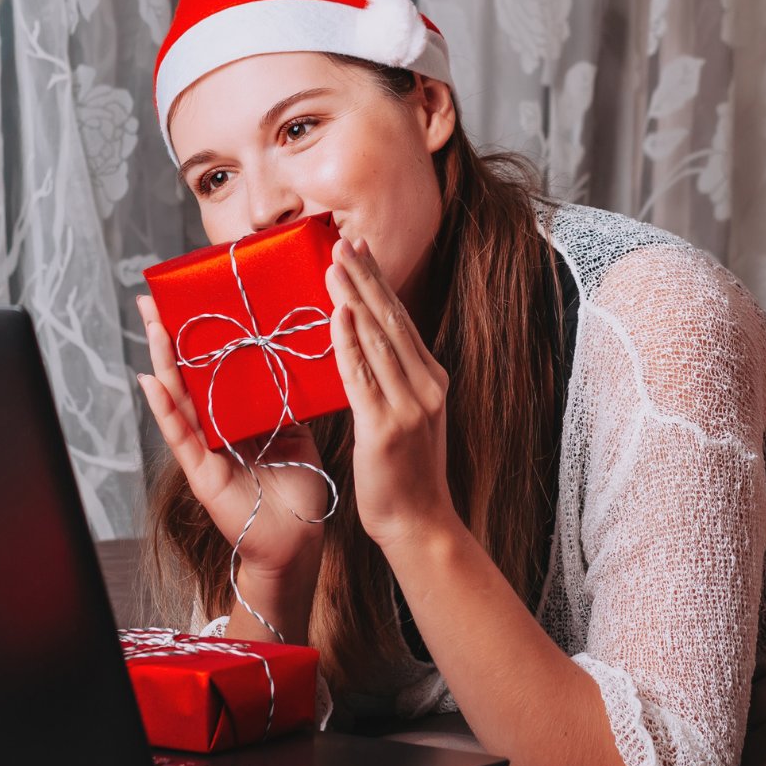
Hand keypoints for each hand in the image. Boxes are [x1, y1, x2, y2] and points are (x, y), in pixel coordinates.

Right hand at [134, 294, 329, 579]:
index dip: (202, 336)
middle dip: (170, 337)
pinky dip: (164, 408)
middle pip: (188, 374)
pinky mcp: (201, 471)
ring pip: (178, 397)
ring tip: (152, 324)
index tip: (192, 298)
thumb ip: (286, 400)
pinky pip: (180, 435)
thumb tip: (292, 358)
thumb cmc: (297, 488)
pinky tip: (151, 381)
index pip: (214, 367)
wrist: (298, 539)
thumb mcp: (295, 431)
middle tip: (152, 299)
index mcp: (237, 415)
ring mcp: (204, 447)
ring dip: (163, 360)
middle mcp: (215, 426)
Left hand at [326, 236, 457, 550]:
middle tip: (342, 240)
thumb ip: (395, 382)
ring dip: (353, 297)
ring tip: (332, 264)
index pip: (402, 320)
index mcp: (433, 380)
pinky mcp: (386, 427)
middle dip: (366, 277)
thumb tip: (367, 346)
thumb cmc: (407, 475)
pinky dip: (348, 341)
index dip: (379, 282)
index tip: (360, 250)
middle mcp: (426, 385)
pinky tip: (336, 314)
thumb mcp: (410, 418)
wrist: (421, 524)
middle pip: (392, 319)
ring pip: (377, 339)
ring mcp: (409, 405)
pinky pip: (362, 375)